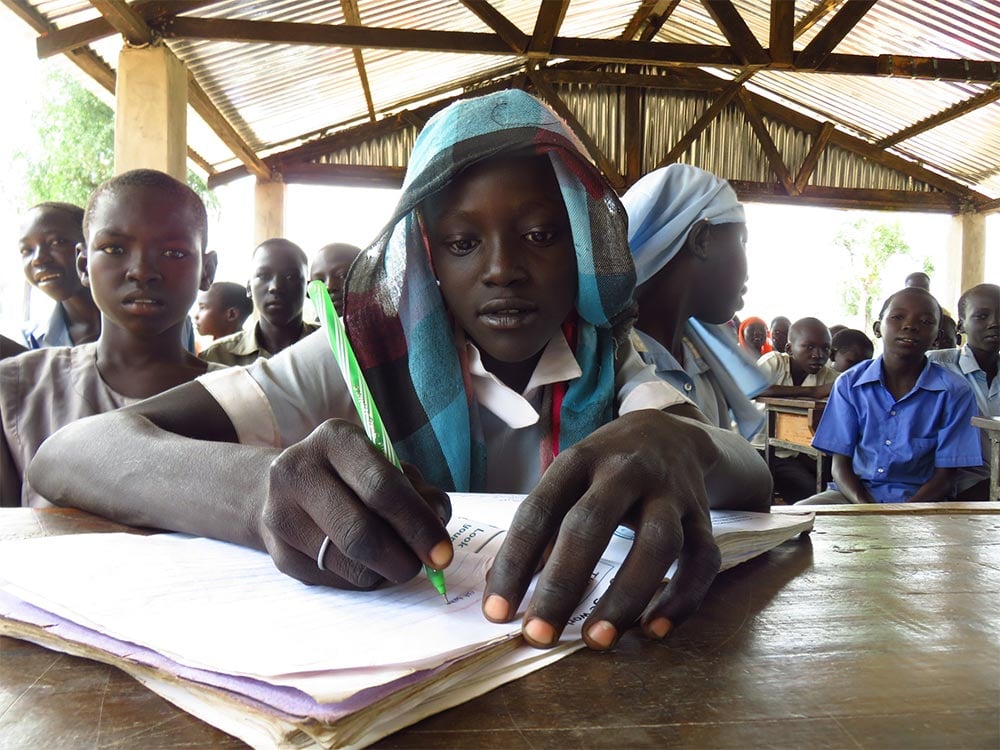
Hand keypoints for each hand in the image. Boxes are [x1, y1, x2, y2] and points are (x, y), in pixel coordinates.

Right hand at [258, 419, 452, 588]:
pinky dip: (359, 579)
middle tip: (422, 567)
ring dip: (382, 572)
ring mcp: (280, 513)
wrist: (287, 486)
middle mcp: (299, 471)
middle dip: (402, 559)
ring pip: (347, 563)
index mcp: (336, 440)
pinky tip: (363, 563)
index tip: (442, 552)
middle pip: (360, 533)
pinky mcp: (277, 551)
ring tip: (393, 561)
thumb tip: (436, 532)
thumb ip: (419, 493)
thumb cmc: (354, 475)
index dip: (417, 525)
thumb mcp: (389, 467)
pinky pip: (331, 579)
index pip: (382, 488)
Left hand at [482, 409, 721, 649]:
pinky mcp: (703, 517)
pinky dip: (682, 598)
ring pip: (656, 543)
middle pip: (591, 524)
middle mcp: (624, 471)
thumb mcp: (569, 478)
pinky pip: (702, 560)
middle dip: (562, 584)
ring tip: (597, 640)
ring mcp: (669, 493)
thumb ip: (543, 529)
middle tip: (538, 635)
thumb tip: (505, 591)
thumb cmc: (604, 468)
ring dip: (625, 596)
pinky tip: (655, 631)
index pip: (539, 511)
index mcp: (578, 461)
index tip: (497, 612)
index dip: (514, 562)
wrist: (671, 434)